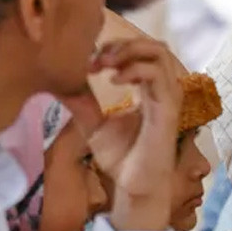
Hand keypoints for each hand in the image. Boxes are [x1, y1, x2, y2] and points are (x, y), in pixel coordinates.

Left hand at [64, 38, 181, 230]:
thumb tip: (63, 85)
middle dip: (123, 44)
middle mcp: (163, 89)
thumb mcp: (95, 125)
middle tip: (98, 58)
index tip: (90, 63)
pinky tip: (113, 80)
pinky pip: (157, 75)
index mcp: (150, 89)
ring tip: (105, 64)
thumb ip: (84, 104)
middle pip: (154, 45)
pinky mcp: (168, 109)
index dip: (116, 48)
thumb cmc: (121, 158)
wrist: (132, 187)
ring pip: (160, 53)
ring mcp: (168, 97)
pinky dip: (134, 70)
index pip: (143, 51)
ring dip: (130, 51)